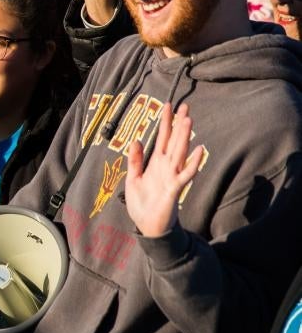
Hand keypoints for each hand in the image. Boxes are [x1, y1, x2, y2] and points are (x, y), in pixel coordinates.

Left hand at [125, 103, 203, 237]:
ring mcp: (172, 176)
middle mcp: (166, 166)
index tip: (169, 106)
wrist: (148, 226)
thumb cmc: (142, 203)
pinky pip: (185, 174)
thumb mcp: (133, 179)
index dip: (165, 122)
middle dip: (179, 124)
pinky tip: (200, 149)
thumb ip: (135, 160)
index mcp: (155, 163)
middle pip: (174, 141)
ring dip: (184, 137)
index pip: (162, 138)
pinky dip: (193, 162)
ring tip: (189, 120)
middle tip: (185, 105)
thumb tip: (136, 140)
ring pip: (180, 152)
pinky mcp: (175, 189)